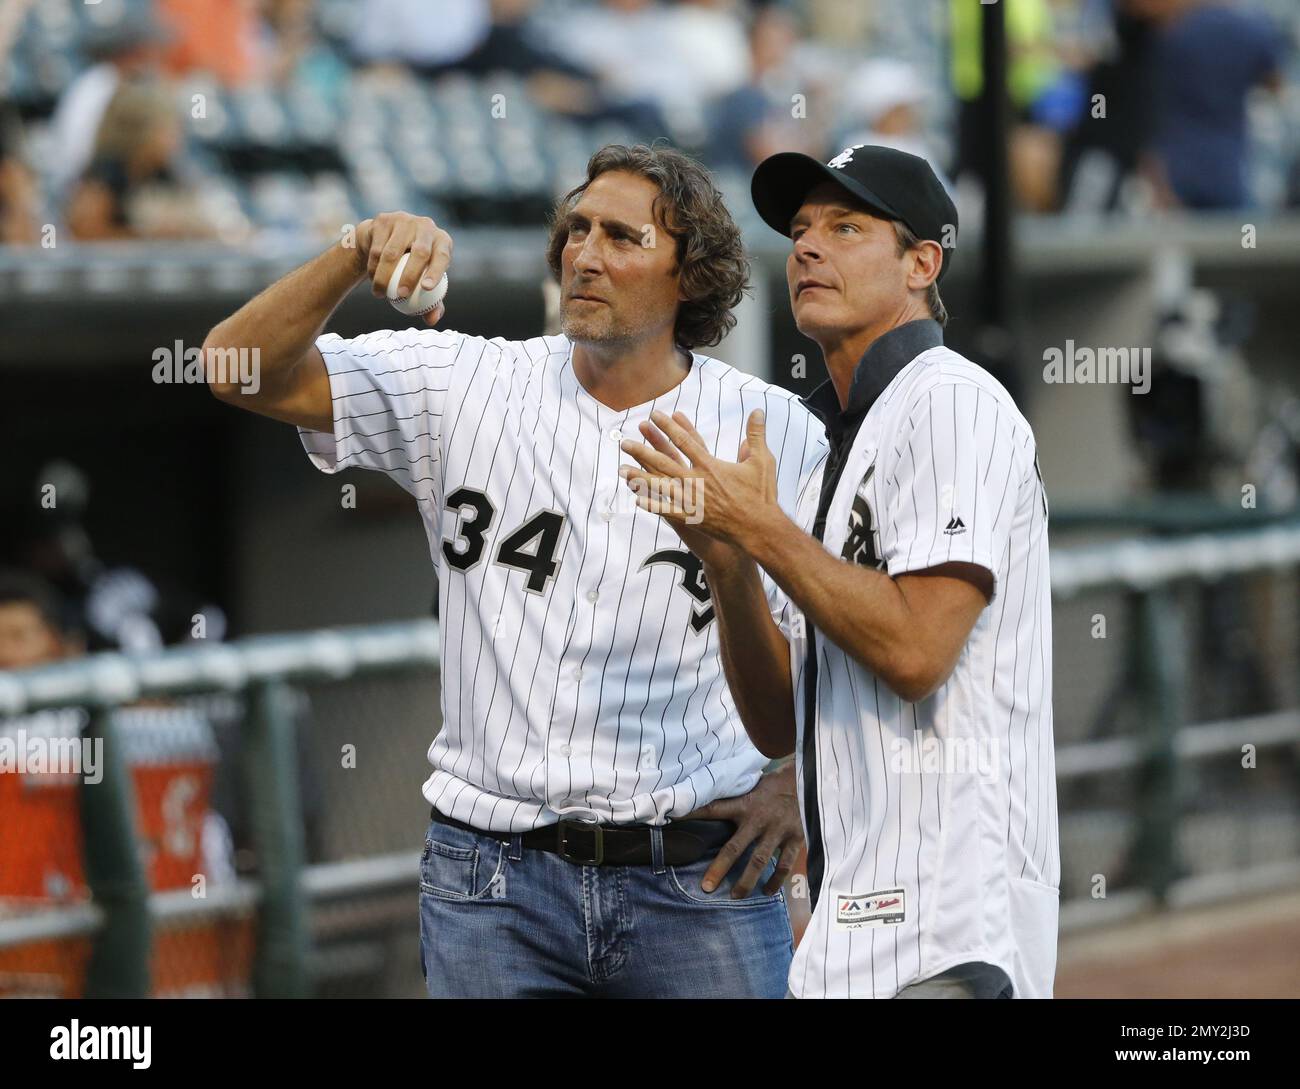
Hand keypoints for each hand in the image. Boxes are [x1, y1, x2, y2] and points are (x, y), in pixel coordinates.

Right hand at [352, 211, 452, 325]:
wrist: (384, 241)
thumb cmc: (411, 267)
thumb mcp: (423, 282)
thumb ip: (431, 302)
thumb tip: (432, 320)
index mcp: (441, 241)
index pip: (443, 256)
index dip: (436, 271)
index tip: (426, 289)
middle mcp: (425, 226)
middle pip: (420, 252)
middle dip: (410, 276)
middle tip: (401, 296)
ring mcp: (404, 220)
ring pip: (392, 252)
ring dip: (384, 277)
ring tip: (380, 294)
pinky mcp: (383, 220)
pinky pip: (376, 249)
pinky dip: (373, 268)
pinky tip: (372, 280)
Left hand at [619, 408, 778, 554]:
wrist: (760, 529)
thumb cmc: (762, 495)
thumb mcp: (763, 460)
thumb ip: (756, 434)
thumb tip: (757, 411)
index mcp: (711, 465)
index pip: (685, 441)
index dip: (669, 427)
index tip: (655, 416)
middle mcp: (698, 481)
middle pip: (664, 461)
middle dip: (643, 450)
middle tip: (625, 442)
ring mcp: (693, 500)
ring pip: (660, 485)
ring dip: (639, 477)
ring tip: (621, 470)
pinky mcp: (693, 518)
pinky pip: (667, 511)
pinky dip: (652, 505)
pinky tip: (636, 500)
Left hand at [683, 762, 803, 897]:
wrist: (806, 781)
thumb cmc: (771, 788)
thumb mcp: (749, 788)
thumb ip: (732, 800)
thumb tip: (701, 802)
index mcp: (744, 804)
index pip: (713, 809)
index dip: (692, 813)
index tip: (672, 819)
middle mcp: (759, 819)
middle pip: (735, 848)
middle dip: (720, 868)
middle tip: (707, 888)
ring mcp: (777, 830)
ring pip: (760, 861)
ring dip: (747, 881)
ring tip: (736, 897)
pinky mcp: (795, 838)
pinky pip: (785, 865)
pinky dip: (776, 880)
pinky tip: (768, 892)